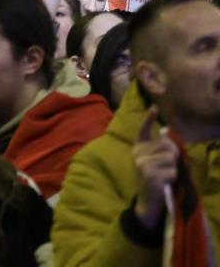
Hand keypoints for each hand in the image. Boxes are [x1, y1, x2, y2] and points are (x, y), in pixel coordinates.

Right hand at [132, 105, 178, 229]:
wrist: (148, 201)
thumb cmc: (154, 179)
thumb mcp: (153, 162)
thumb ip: (158, 150)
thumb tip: (167, 138)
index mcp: (138, 149)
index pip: (143, 131)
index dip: (148, 119)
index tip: (154, 107)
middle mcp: (137, 154)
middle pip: (166, 145)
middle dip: (172, 154)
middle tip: (168, 166)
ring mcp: (142, 165)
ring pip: (170, 158)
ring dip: (173, 168)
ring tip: (165, 175)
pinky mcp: (150, 175)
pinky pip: (172, 171)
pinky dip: (173, 178)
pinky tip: (164, 183)